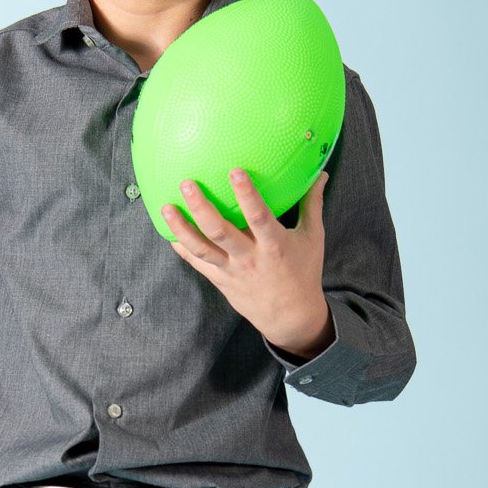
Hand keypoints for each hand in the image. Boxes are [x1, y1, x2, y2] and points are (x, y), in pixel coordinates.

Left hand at [161, 168, 330, 350]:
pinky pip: (197, 263)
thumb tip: (320, 175)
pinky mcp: (221, 280)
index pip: (258, 216)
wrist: (291, 316)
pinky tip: (168, 231)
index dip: (246, 194)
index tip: (235, 171)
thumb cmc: (304, 273)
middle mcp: (250, 258)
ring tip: (167, 207)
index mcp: (274, 245)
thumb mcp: (312, 239)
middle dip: (201, 207)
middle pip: (220, 231)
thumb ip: (312, 205)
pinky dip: (182, 247)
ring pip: (202, 249)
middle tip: (186, 184)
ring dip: (182, 228)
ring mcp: (232, 271)